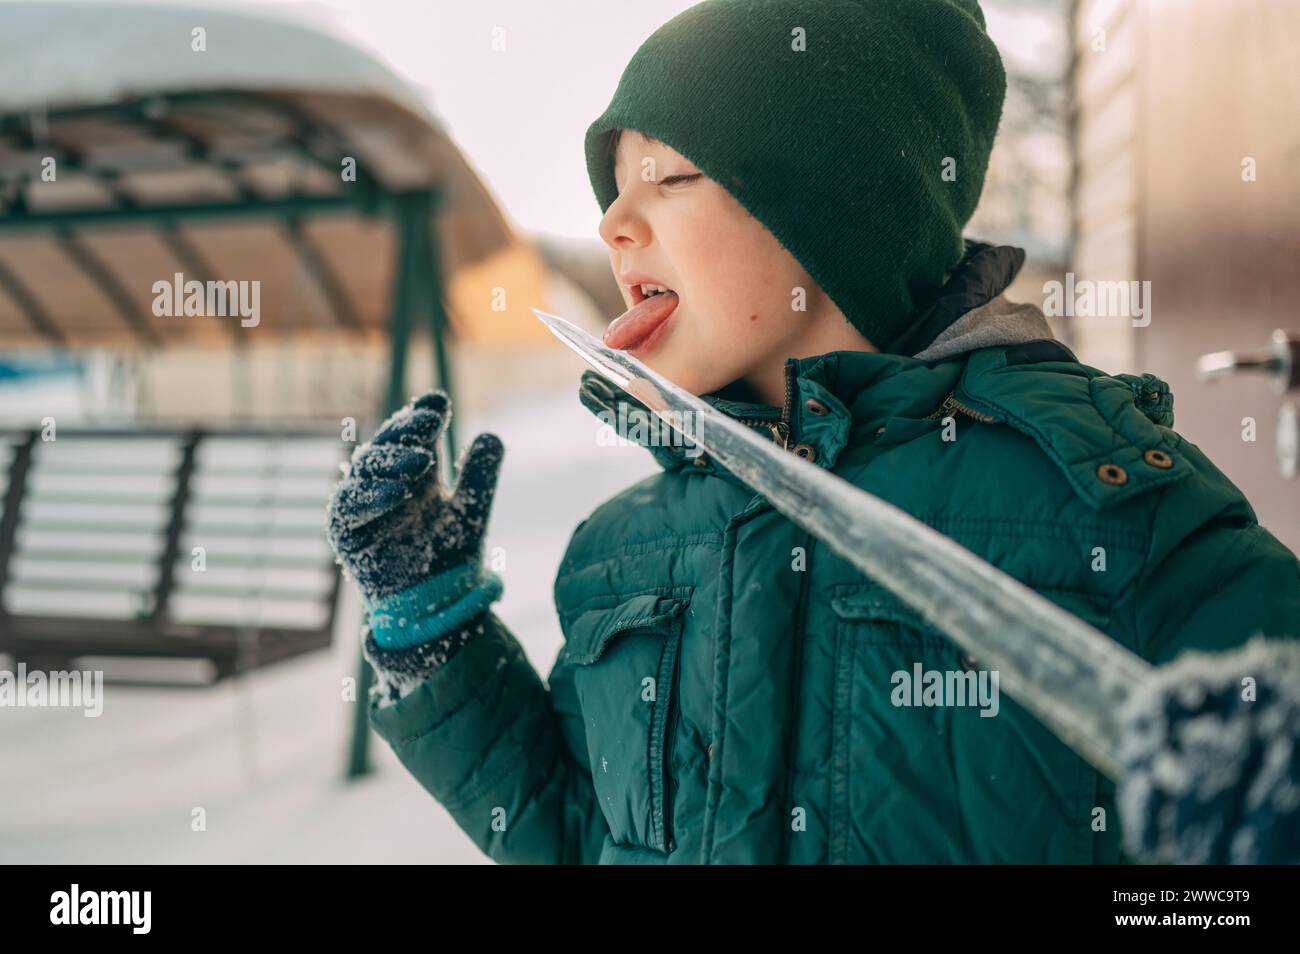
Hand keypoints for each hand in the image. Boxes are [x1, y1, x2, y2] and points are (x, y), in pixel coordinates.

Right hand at [326, 389, 503, 603]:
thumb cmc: (449, 557)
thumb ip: (479, 477)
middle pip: (389, 443)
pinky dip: (372, 496)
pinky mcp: (346, 530)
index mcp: (417, 471)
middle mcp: (387, 481)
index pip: (416, 434)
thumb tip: (492, 436)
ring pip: (366, 469)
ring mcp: (364, 503)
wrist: (434, 603)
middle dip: (407, 429)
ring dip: (392, 460)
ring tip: (423, 460)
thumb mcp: (470, 512)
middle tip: (431, 420)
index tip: (438, 401)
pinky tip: (398, 493)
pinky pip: (349, 506)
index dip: (423, 414)